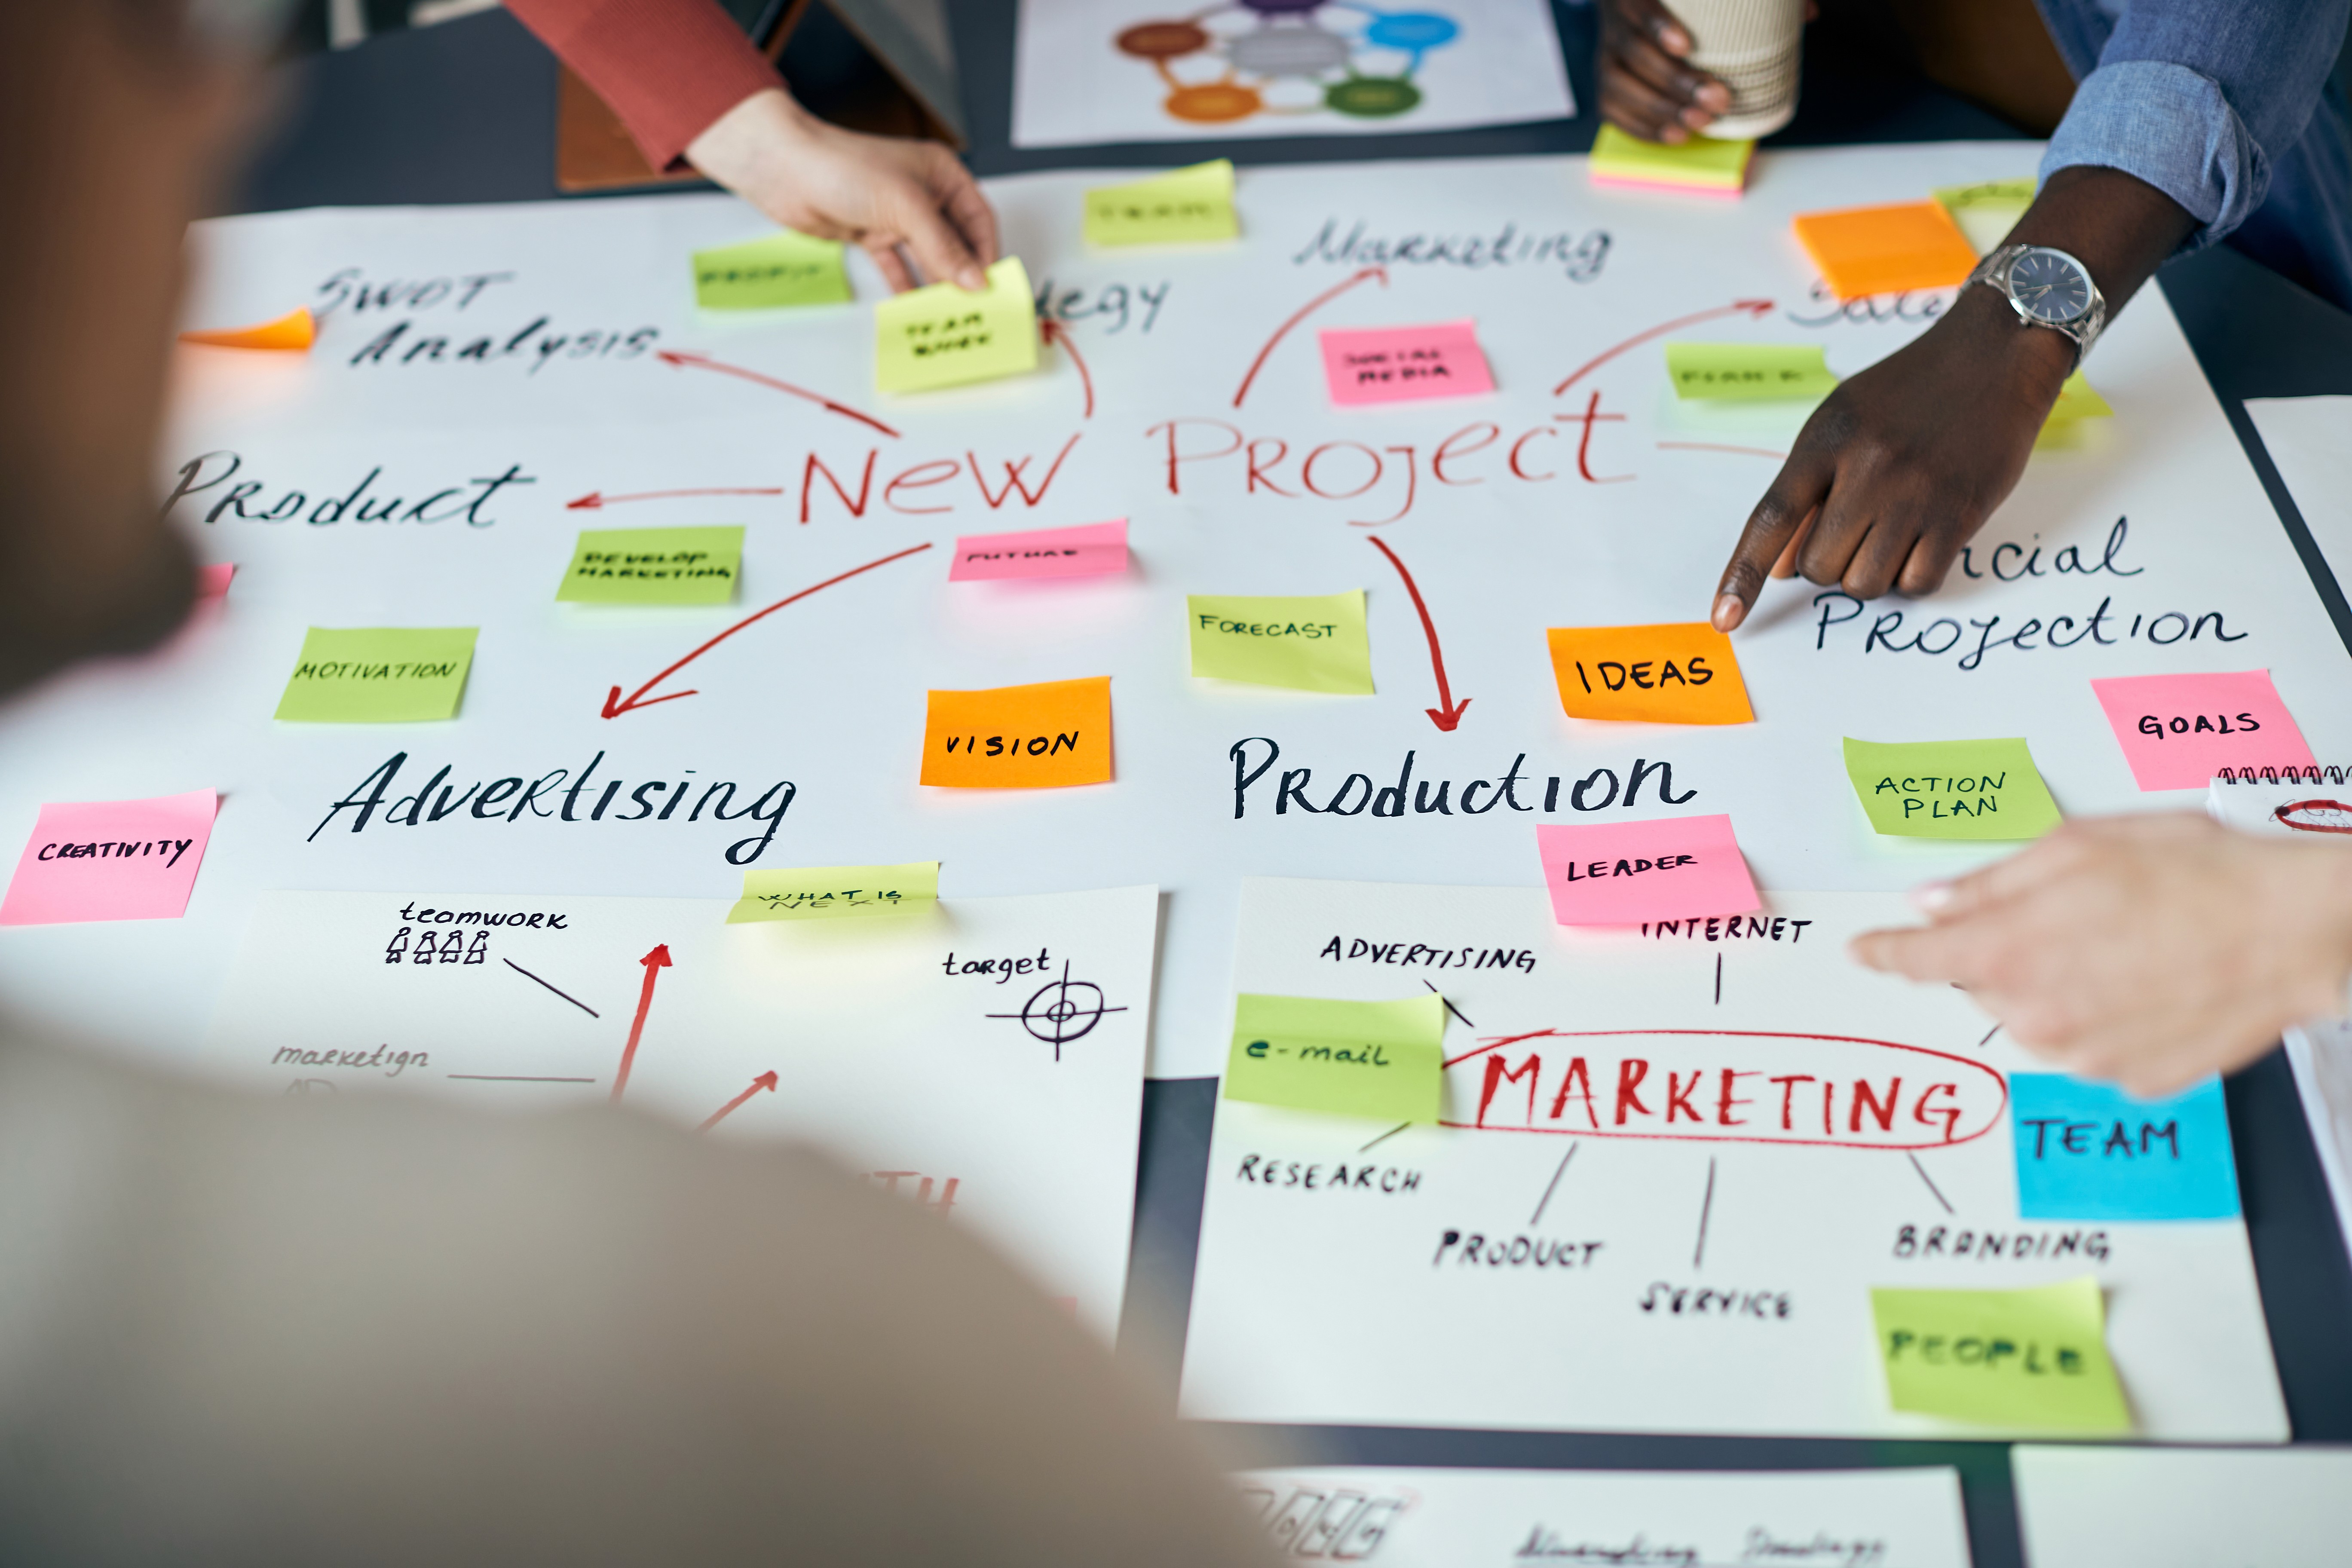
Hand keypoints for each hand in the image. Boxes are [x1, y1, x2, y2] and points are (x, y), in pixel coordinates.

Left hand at [686, 87, 998, 292]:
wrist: (785, 171)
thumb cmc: (842, 166)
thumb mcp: (906, 206)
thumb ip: (943, 246)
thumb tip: (974, 279)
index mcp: (941, 174)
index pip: (978, 219)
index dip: (986, 253)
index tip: (990, 286)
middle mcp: (923, 195)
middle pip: (955, 242)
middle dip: (962, 274)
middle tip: (972, 306)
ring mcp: (897, 216)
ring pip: (927, 257)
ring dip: (936, 284)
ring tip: (946, 312)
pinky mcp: (873, 235)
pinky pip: (899, 267)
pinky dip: (906, 287)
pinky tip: (914, 307)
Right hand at [1598, 0, 1730, 142]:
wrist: (1651, 30)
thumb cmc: (1688, 17)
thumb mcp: (1694, 9)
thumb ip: (1708, 11)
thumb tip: (1752, 15)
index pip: (1638, 8)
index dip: (1658, 26)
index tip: (1686, 47)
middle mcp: (1614, 28)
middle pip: (1634, 52)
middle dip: (1676, 80)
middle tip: (1716, 99)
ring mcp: (1605, 60)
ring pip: (1619, 86)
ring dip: (1663, 110)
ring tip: (1701, 121)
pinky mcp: (1605, 90)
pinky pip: (1614, 112)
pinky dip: (1646, 128)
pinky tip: (1678, 135)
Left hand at [1708, 286, 2072, 631]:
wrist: (1994, 355)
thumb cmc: (1908, 392)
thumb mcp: (1841, 423)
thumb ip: (1805, 492)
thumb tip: (1779, 569)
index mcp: (1827, 440)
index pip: (1771, 519)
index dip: (1742, 574)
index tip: (1724, 618)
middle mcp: (1869, 468)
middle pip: (1818, 566)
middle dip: (1827, 562)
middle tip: (1855, 529)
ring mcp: (1917, 493)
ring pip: (1864, 584)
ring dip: (1868, 573)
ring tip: (1889, 530)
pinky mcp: (1961, 513)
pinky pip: (1917, 583)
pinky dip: (1910, 576)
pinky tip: (1919, 541)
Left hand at [1851, 815, 2351, 1096]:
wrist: (2293, 929)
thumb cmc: (2198, 875)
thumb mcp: (2080, 848)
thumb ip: (1993, 882)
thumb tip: (1936, 900)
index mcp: (2012, 951)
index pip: (1920, 959)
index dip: (1887, 953)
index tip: (1864, 953)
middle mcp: (2039, 1014)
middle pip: (1985, 986)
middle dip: (2006, 953)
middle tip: (2069, 917)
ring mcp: (2086, 1054)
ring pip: (2036, 1018)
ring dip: (2056, 986)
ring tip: (2123, 945)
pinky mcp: (2131, 1078)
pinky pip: (2091, 1044)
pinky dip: (2105, 1016)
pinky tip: (2148, 980)